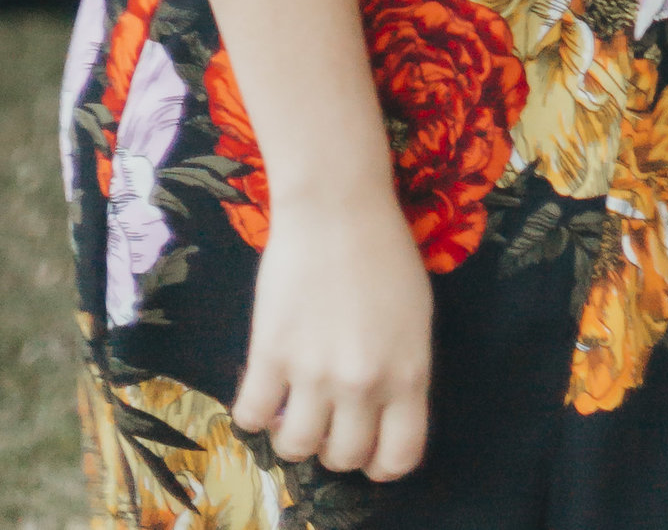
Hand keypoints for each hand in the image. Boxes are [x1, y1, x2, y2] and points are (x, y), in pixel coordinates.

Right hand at [234, 188, 431, 478]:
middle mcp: (363, 382)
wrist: (337, 204)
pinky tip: (264, 389)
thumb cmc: (384, 251)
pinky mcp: (270, 355)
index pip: (400, 457)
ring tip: (294, 405)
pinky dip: (254, 413)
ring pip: (295, 448)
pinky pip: (251, 419)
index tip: (369, 447)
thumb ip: (404, 370)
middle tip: (328, 417)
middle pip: (343, 457)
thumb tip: (382, 415)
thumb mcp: (416, 315)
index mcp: (409, 372)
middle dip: (335, 445)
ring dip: (293, 434)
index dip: (381, 462)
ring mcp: (314, 372)